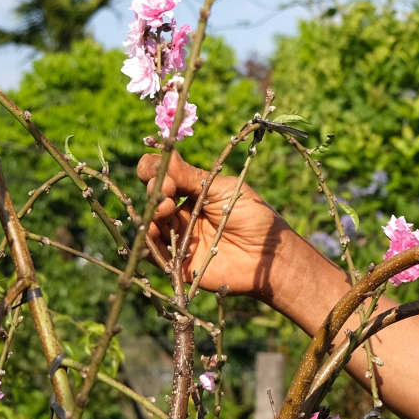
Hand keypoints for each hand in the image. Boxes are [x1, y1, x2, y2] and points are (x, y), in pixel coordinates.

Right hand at [136, 152, 294, 299]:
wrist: (268, 255)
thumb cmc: (252, 216)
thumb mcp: (222, 189)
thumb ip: (191, 176)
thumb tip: (166, 155)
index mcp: (192, 191)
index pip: (162, 176)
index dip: (156, 171)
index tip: (164, 173)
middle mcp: (181, 214)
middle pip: (152, 198)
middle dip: (155, 191)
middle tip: (168, 193)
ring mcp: (178, 238)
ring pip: (149, 224)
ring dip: (151, 215)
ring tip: (165, 211)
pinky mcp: (178, 263)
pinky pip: (154, 254)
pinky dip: (149, 243)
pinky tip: (154, 233)